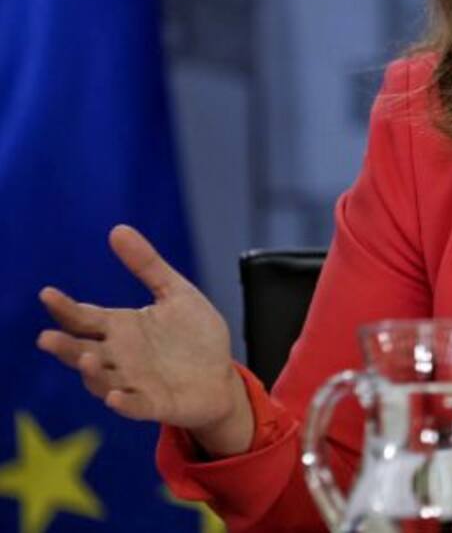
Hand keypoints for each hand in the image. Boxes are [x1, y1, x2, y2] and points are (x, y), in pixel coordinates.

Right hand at [37, 225, 251, 452]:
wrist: (221, 376)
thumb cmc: (193, 336)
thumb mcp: (175, 293)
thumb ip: (147, 265)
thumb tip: (117, 229)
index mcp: (122, 329)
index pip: (86, 318)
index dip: (66, 308)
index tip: (48, 294)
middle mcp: (120, 357)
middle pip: (83, 352)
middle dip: (64, 347)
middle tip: (46, 337)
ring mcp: (135, 383)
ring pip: (102, 381)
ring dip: (92, 373)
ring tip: (85, 358)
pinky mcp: (155, 405)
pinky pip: (134, 406)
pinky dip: (123, 402)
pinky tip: (115, 396)